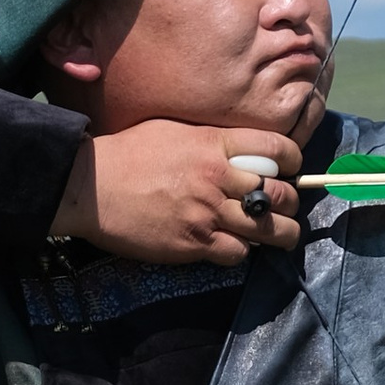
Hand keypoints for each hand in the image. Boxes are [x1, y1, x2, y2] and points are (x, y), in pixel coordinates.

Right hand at [51, 123, 302, 262]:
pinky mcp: (194, 244)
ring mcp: (207, 214)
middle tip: (283, 207)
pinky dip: (240, 251)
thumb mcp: (175, 131)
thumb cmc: (128, 153)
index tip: (291, 169)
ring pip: (269, 230)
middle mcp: (217, 178)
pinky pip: (237, 253)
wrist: (90, 186)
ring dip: (279, 234)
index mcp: (214, 144)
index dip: (294, 161)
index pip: (278, 150)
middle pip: (281, 194)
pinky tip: (231, 244)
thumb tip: (242, 151)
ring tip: (279, 234)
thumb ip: (212, 141)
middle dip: (289, 203)